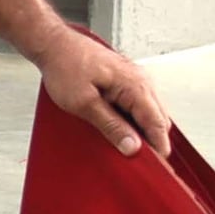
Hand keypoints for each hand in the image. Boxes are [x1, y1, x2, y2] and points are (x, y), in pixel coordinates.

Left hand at [29, 25, 173, 157]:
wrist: (55, 45)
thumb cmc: (66, 67)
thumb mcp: (84, 103)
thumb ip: (111, 125)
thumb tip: (133, 147)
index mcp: (136, 85)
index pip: (158, 123)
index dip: (159, 147)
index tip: (156, 168)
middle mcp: (142, 81)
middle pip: (159, 119)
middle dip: (153, 141)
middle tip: (142, 164)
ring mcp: (136, 79)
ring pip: (151, 113)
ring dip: (144, 131)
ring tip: (130, 150)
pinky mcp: (126, 81)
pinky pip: (139, 105)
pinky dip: (135, 120)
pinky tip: (122, 131)